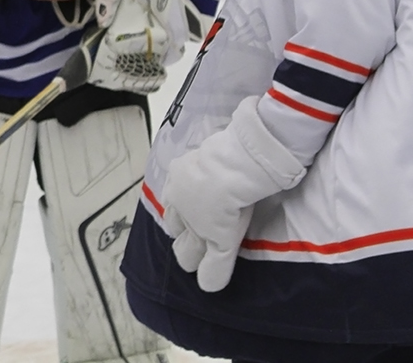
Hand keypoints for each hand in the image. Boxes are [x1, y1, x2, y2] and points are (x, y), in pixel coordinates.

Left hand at [161, 97, 305, 291]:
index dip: (180, 215)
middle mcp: (182, 202)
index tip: (184, 221)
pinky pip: (213, 264)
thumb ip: (217, 150)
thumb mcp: (214, 147)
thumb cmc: (232, 146)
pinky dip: (212, 276)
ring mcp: (198, 222)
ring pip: (189, 248)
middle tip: (188, 246)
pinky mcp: (217, 236)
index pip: (174, 204)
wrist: (238, 159)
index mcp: (180, 178)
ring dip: (194, 256)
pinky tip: (210, 286)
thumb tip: (238, 126)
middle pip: (176, 228)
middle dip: (183, 238)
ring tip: (194, 264)